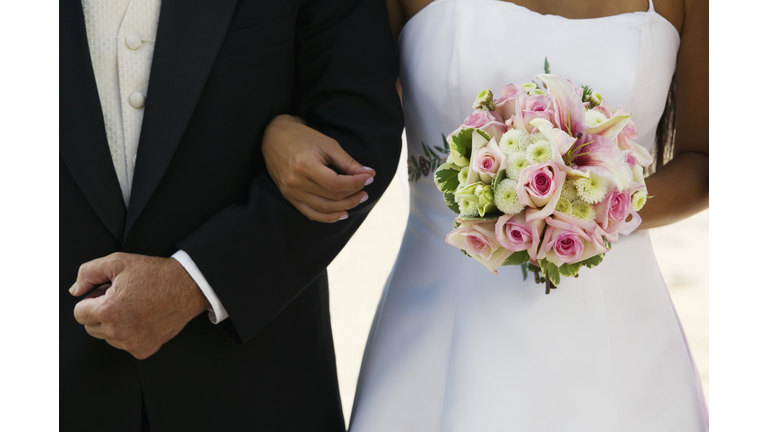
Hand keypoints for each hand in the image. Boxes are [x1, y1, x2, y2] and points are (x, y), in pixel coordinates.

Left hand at [70, 253, 209, 359]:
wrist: (188, 287)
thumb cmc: (156, 274)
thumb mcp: (118, 262)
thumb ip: (88, 273)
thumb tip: (75, 291)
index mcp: (108, 310)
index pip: (79, 313)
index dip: (91, 299)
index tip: (107, 292)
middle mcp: (118, 331)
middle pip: (90, 328)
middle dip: (100, 313)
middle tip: (121, 298)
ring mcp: (132, 343)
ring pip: (107, 338)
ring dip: (114, 325)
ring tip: (133, 307)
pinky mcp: (144, 350)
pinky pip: (124, 345)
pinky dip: (130, 334)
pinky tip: (142, 318)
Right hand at [262, 114, 375, 221]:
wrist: (273, 136)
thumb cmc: (302, 137)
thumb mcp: (327, 144)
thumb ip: (348, 162)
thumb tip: (369, 174)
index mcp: (305, 165)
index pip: (336, 183)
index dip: (356, 183)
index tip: (369, 177)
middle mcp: (296, 182)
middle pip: (332, 197)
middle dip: (353, 194)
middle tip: (366, 189)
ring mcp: (291, 192)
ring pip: (324, 208)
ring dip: (345, 206)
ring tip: (359, 198)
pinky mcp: (289, 197)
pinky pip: (311, 213)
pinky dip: (328, 217)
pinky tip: (342, 213)